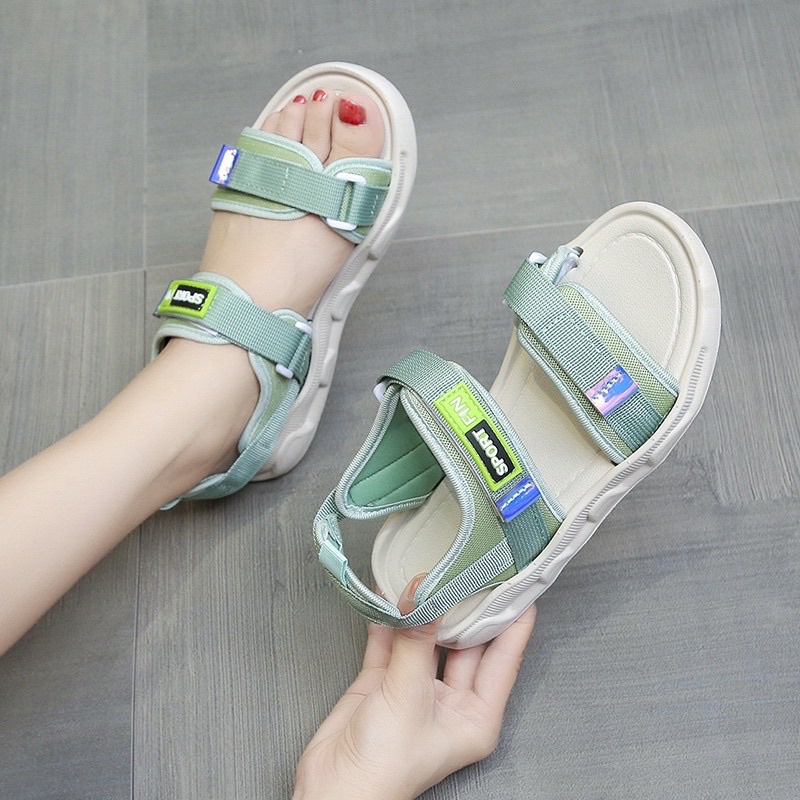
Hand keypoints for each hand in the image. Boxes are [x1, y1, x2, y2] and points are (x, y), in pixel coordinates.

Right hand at [293, 577, 536, 799]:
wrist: (332, 791)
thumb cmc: (385, 767)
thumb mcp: (409, 697)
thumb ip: (416, 641)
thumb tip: (422, 591)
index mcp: (476, 714)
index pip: (504, 655)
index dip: (514, 617)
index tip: (519, 579)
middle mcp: (452, 700)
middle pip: (468, 640)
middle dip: (468, 604)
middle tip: (472, 563)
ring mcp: (417, 688)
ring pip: (428, 636)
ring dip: (425, 607)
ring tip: (430, 567)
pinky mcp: (384, 681)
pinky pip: (392, 640)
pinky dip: (390, 617)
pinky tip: (390, 590)